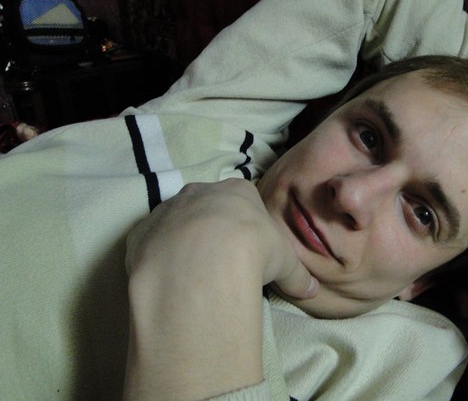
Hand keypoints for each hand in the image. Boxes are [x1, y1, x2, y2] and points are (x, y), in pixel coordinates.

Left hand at [126, 179, 317, 298]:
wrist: (203, 262)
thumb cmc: (253, 250)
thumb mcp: (285, 263)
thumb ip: (298, 275)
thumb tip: (312, 291)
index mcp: (236, 191)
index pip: (243, 197)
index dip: (246, 220)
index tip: (249, 244)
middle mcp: (198, 192)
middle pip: (206, 205)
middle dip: (212, 227)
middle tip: (221, 259)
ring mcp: (166, 210)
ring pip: (174, 221)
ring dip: (182, 241)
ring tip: (193, 273)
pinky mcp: (141, 233)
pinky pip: (150, 242)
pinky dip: (158, 256)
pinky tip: (168, 278)